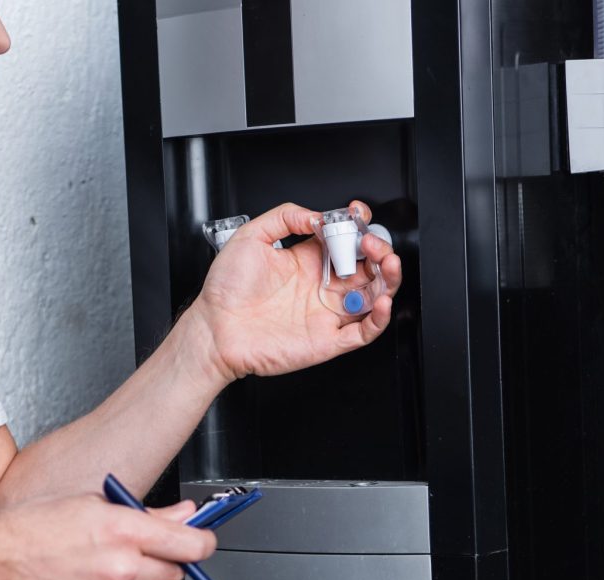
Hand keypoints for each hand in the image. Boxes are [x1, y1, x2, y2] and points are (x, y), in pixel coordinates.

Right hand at [0, 495, 212, 579]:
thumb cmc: (33, 529)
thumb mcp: (93, 505)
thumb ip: (148, 515)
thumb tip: (186, 515)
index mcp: (123, 530)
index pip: (191, 546)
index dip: (202, 544)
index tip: (201, 545)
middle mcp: (118, 568)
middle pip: (173, 575)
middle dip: (160, 565)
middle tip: (131, 555)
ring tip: (99, 574)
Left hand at [190, 200, 401, 382]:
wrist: (214, 329)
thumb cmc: (226, 290)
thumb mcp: (251, 236)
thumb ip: (285, 216)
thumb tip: (318, 215)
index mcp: (307, 261)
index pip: (347, 241)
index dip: (359, 226)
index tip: (357, 214)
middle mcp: (320, 286)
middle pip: (368, 267)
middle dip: (379, 250)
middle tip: (372, 244)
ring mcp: (326, 313)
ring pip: (374, 296)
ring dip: (389, 279)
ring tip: (387, 264)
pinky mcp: (327, 340)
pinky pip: (364, 332)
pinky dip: (379, 318)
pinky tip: (381, 302)